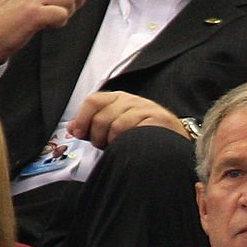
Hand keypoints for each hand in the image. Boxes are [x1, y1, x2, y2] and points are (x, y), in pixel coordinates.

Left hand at [69, 91, 186, 147]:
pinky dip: (127, 141)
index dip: (82, 119)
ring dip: (112, 141)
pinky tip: (130, 145)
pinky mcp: (158, 119)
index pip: (93, 101)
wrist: (174, 139)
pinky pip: (133, 131)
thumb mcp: (116, 125)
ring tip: (117, 147)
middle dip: (97, 136)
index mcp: (118, 98)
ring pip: (116, 125)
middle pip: (102, 116)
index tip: (78, 134)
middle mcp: (131, 100)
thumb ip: (94, 125)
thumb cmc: (143, 133)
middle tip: (102, 145)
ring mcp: (145, 108)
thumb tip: (72, 128)